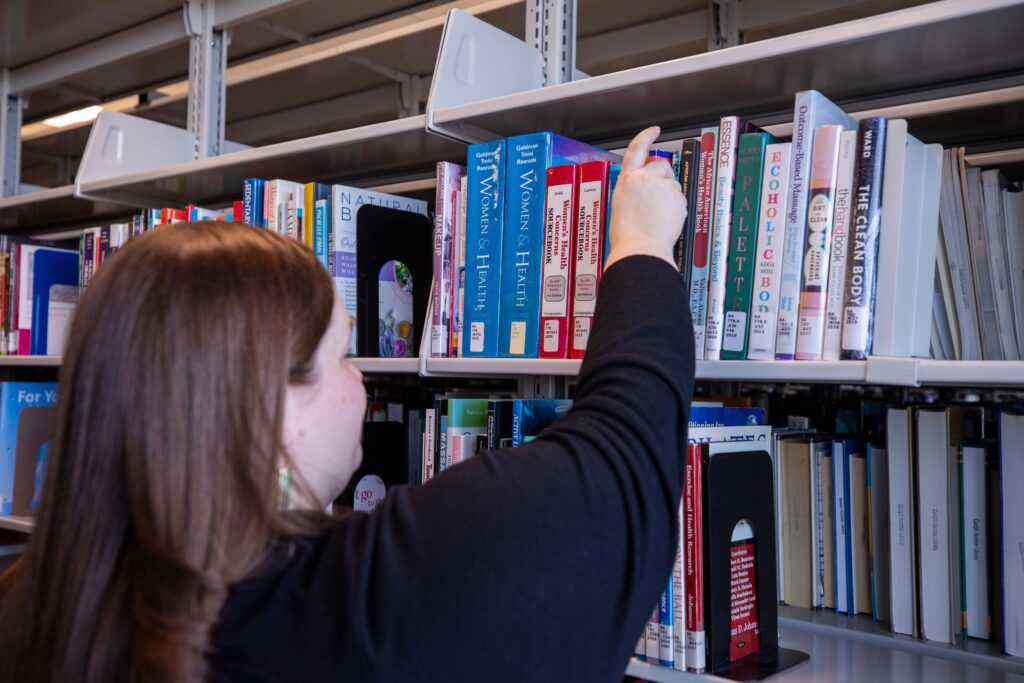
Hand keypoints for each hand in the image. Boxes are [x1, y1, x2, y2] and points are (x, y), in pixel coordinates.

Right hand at [605, 126, 686, 269]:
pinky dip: (675, 207)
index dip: (646, 137)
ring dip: (668, 194)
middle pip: (662, 165)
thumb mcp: (621, 204)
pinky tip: (665, 220)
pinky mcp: (678, 199)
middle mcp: (646, 179)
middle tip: (656, 196)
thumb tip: (646, 187)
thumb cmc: (627, 234)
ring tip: (657, 215)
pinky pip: (679, 198)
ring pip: (672, 183)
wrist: (641, 249)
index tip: (654, 131)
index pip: (636, 149)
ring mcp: (665, 188)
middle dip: (663, 175)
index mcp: (628, 180)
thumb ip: (634, 189)